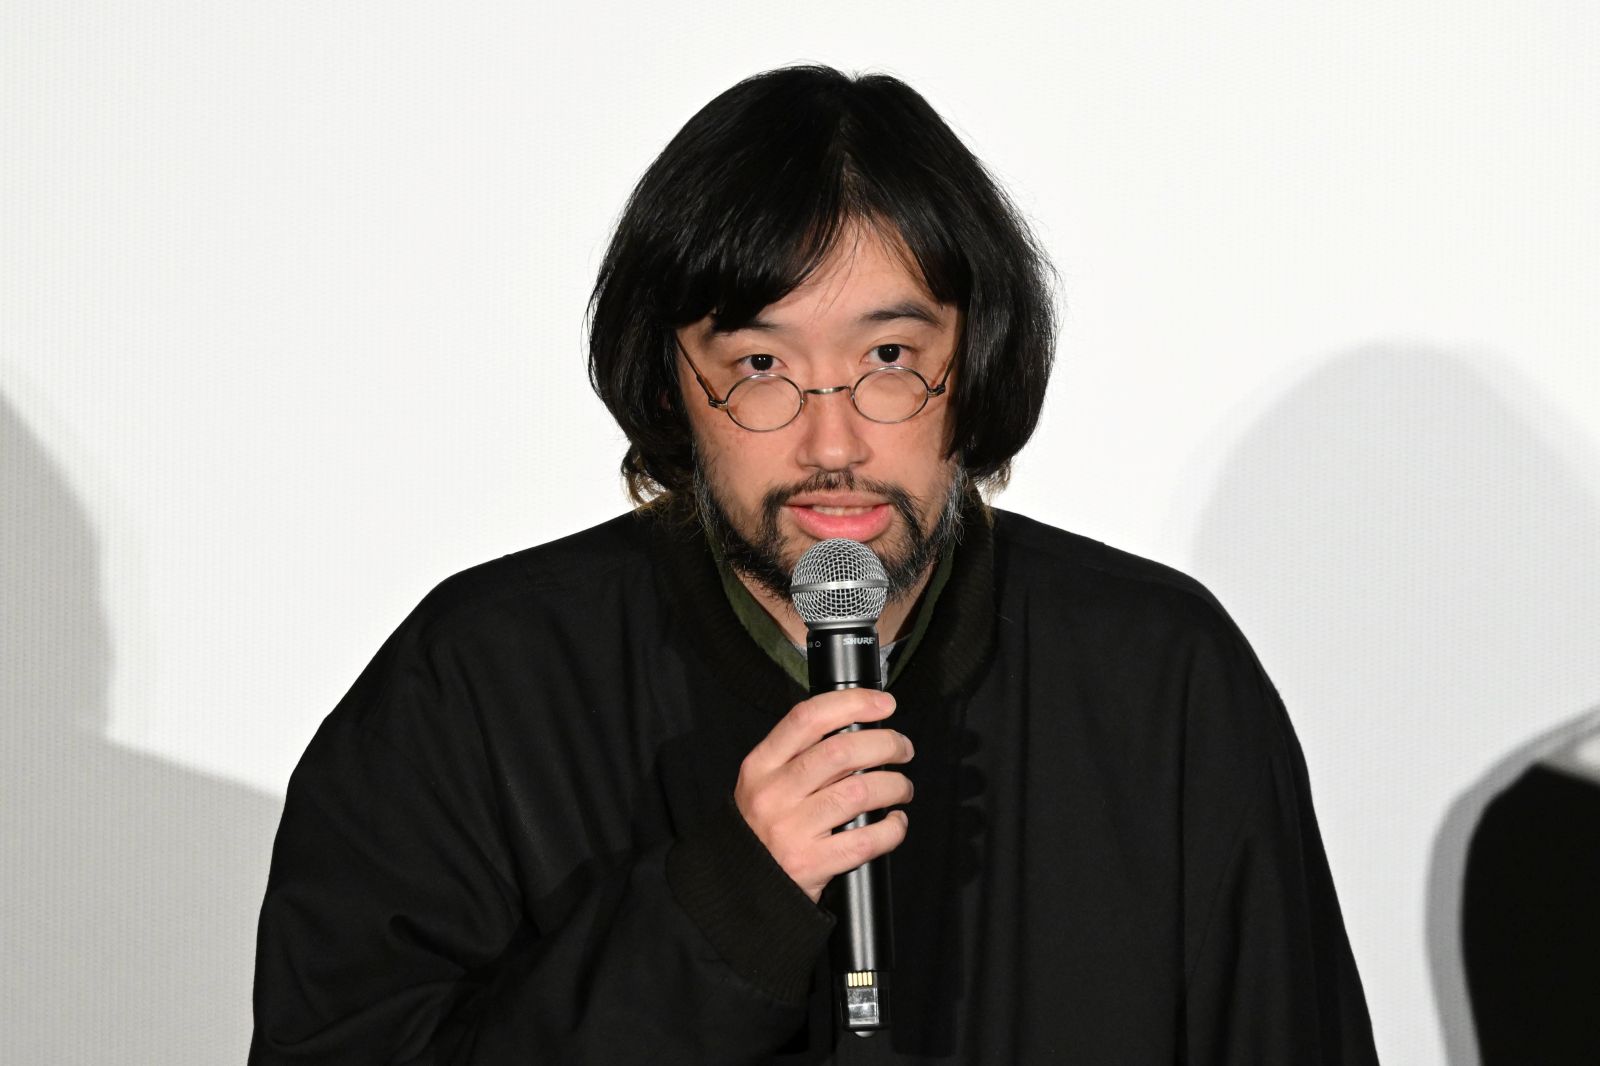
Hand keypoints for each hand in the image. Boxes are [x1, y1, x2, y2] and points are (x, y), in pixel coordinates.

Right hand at [733, 688, 913, 902]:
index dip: (852, 703)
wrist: (740, 887)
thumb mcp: (763, 783)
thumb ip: (799, 756)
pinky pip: (867, 839)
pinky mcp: (813, 863)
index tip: (882, 704)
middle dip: (886, 744)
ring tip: (901, 788)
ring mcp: (793, 829)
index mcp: (761, 766)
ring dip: (895, 785)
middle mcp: (775, 794)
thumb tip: (858, 730)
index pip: (807, 718)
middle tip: (902, 749)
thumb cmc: (760, 830)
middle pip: (841, 752)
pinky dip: (893, 828)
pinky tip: (894, 822)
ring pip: (860, 791)